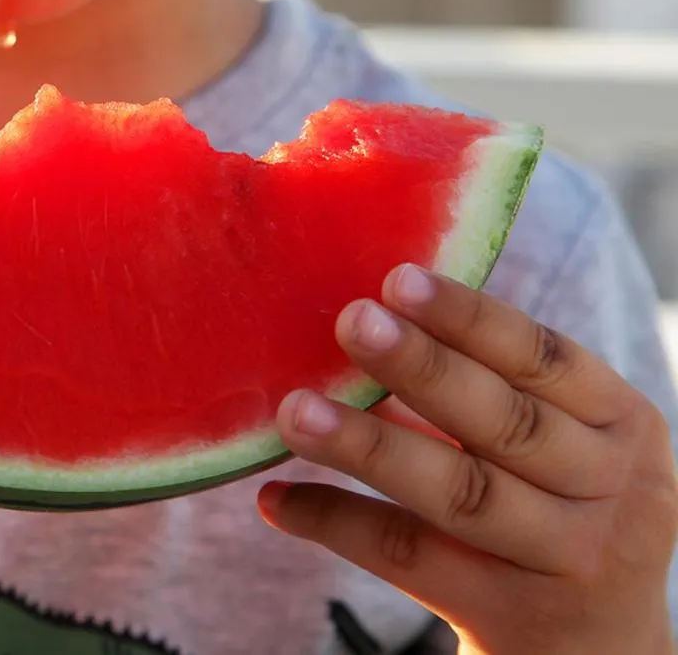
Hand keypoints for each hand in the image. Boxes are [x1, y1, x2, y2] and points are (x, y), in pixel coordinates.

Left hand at [258, 264, 677, 654]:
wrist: (599, 649)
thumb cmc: (555, 513)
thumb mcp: (561, 447)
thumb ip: (488, 389)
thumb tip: (366, 316)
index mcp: (621, 425)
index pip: (545, 358)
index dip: (471, 318)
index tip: (398, 280)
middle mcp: (610, 491)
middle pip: (506, 422)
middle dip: (424, 368)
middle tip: (351, 321)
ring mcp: (565, 559)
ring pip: (458, 492)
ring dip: (369, 446)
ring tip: (295, 411)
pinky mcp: (510, 616)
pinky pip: (408, 558)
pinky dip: (336, 522)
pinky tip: (277, 498)